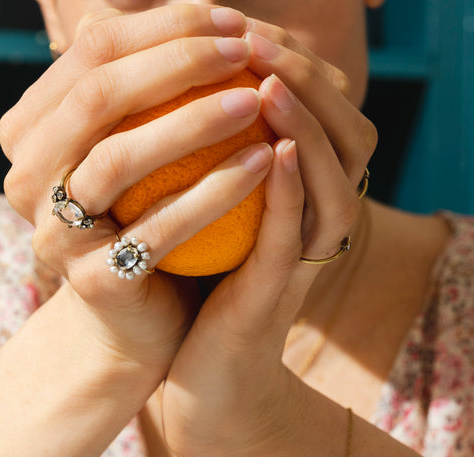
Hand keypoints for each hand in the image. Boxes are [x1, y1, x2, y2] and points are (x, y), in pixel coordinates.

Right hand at [0, 4, 276, 373]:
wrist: (138, 314)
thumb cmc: (146, 218)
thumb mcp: (140, 145)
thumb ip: (147, 90)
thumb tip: (193, 12)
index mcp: (30, 133)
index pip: (90, 54)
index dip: (162, 27)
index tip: (229, 21)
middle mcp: (25, 178)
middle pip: (96, 98)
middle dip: (177, 63)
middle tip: (244, 51)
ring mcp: (52, 233)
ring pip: (118, 158)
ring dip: (195, 121)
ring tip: (256, 101)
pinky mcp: (91, 279)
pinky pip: (159, 227)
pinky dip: (215, 192)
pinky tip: (263, 163)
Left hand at [160, 22, 376, 456]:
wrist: (206, 370)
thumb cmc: (199, 283)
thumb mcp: (206, 213)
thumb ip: (205, 161)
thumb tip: (166, 96)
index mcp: (299, 200)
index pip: (319, 114)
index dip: (291, 64)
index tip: (241, 27)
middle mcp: (315, 223)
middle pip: (343, 135)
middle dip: (305, 80)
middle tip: (258, 38)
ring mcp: (305, 259)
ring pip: (330, 180)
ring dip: (306, 125)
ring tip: (269, 79)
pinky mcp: (279, 294)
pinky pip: (292, 234)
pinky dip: (291, 191)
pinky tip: (274, 150)